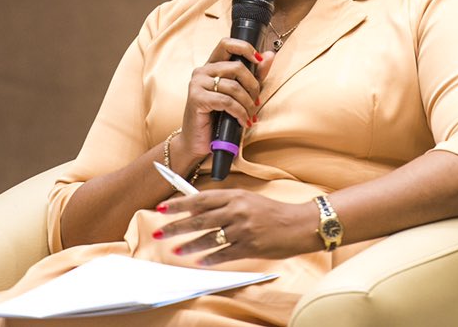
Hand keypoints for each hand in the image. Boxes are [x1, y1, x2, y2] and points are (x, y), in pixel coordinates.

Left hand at [154, 190, 317, 265]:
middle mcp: (236, 210)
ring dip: (190, 245)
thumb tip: (198, 209)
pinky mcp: (249, 246)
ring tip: (175, 249)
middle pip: (199, 219)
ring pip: (209, 238)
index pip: (200, 199)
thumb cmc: (272, 212)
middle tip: (159, 231)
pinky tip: (199, 261)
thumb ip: (225, 203)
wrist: (298, 225)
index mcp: (235, 196)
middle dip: (176, 226)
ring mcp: (242, 229)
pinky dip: (210, 258)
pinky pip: (224, 254)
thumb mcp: (247, 200)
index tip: (162, 208)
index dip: (179, 204)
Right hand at [172, 39, 274, 163]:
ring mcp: (197, 84)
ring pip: (234, 87)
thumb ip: (254, 74)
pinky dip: (239, 113)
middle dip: (253, 86)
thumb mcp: (240, 94)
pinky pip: (227, 102)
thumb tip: (270, 54)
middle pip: (237, 67)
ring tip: (250, 116)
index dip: (245, 48)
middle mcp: (201, 71)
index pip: (226, 44)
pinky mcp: (196, 99)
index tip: (258, 60)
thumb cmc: (218, 118)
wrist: (199, 143)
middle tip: (256, 102)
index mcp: (211, 66)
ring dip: (248, 104)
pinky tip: (242, 121)